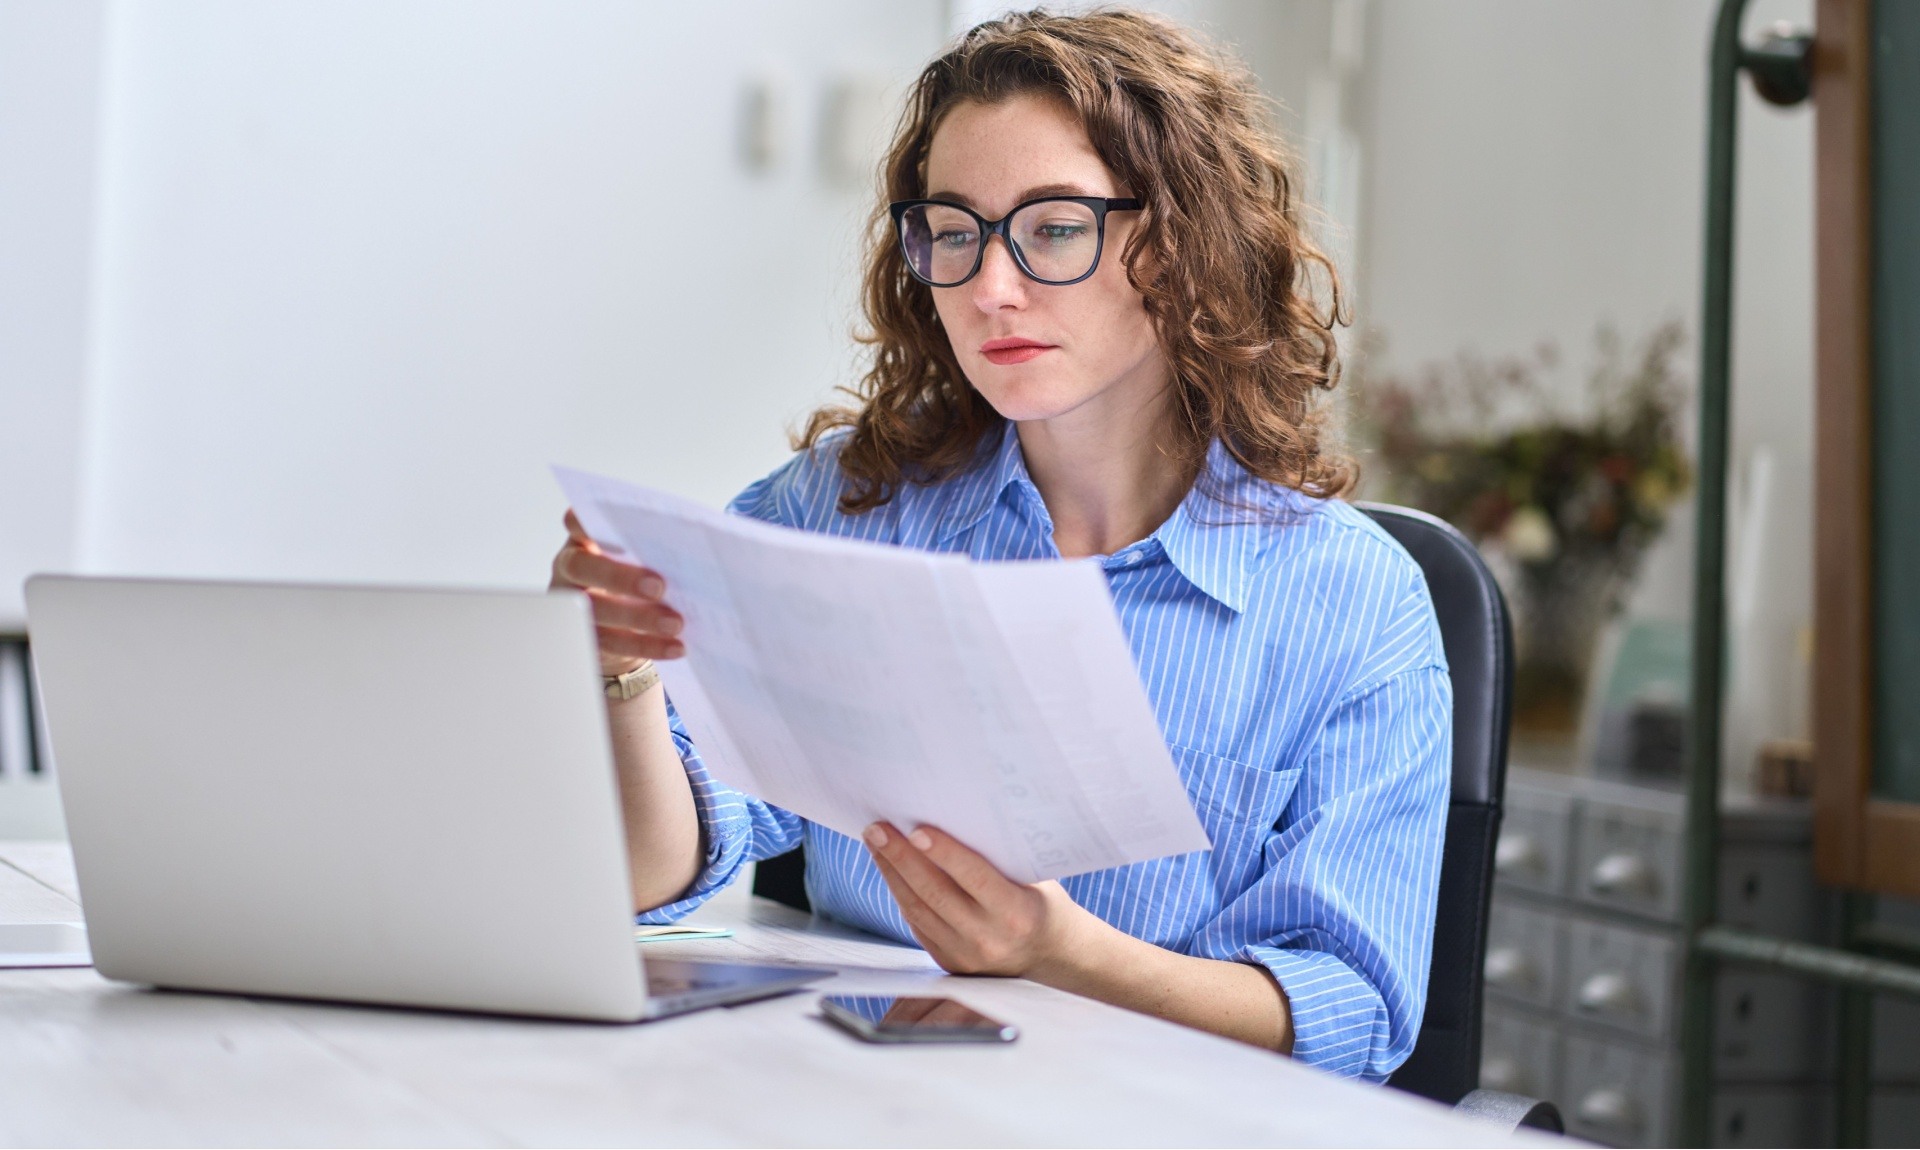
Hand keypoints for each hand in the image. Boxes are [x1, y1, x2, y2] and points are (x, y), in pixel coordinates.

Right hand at [549, 509, 685, 675]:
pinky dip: (648, 645)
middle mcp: (570, 569)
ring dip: (640, 618)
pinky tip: (676, 646)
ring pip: (598, 612)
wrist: (618, 624)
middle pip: (582, 569)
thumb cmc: (632, 573)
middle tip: (658, 586)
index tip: (613, 521)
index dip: (586, 522)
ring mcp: (573, 606)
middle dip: (620, 578)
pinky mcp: (586, 639)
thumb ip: (650, 547)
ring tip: (676, 623)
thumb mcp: (637, 555)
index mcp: (583, 540)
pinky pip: (614, 645)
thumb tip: (694, 547)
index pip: (576, 523)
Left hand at [861, 822, 1088, 977]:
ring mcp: (966, 954)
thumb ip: (999, 858)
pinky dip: (900, 893)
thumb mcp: (1034, 878)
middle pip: (935, 893)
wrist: (1050, 955)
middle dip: (901, 857)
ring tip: (876, 843)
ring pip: (918, 909)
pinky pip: (917, 924)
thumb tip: (954, 817)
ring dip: (892, 873)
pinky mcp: (949, 962)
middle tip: (878, 829)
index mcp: (1016, 913)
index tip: (916, 829)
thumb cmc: (1042, 904)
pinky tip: (889, 869)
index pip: (974, 878)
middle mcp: (988, 938)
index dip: (944, 853)